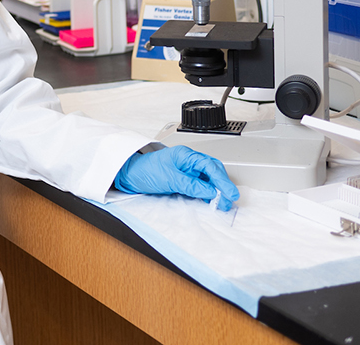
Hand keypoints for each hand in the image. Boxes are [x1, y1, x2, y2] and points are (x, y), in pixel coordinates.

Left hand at [114, 145, 240, 210]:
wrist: (129, 176)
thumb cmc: (145, 171)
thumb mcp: (169, 178)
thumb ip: (191, 184)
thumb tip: (211, 191)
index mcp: (186, 155)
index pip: (210, 166)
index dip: (223, 180)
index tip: (230, 193)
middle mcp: (189, 161)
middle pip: (213, 171)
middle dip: (223, 186)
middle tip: (229, 201)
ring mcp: (188, 171)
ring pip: (209, 179)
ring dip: (218, 191)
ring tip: (222, 204)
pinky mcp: (185, 180)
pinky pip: (201, 186)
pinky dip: (209, 193)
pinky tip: (212, 201)